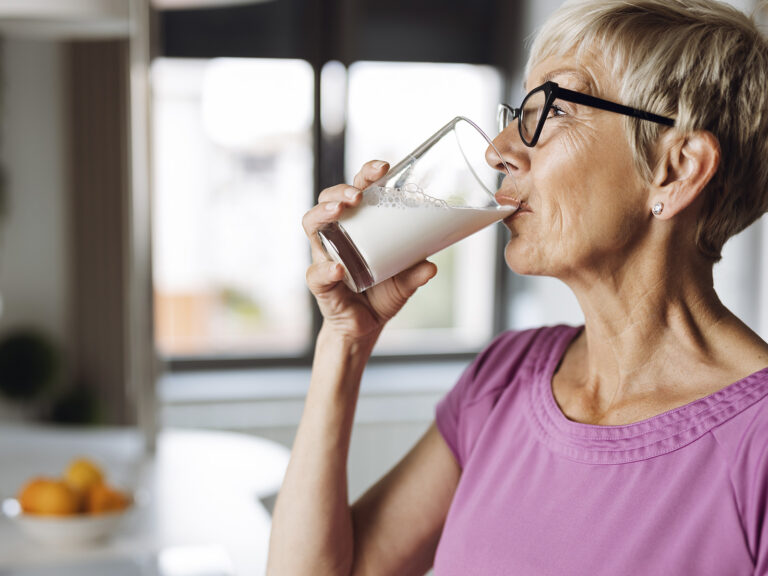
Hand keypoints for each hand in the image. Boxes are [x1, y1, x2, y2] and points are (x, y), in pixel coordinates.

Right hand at [302, 160, 437, 340]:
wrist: (365, 328)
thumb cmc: (381, 295)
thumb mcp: (405, 282)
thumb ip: (416, 273)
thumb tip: (431, 266)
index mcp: (357, 227)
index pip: (356, 191)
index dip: (366, 174)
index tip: (384, 167)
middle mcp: (336, 235)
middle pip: (328, 200)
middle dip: (340, 190)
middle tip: (358, 195)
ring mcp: (324, 256)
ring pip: (311, 225)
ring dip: (324, 213)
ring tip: (340, 211)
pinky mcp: (320, 283)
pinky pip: (316, 272)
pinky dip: (326, 269)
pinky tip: (339, 268)